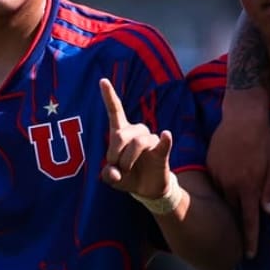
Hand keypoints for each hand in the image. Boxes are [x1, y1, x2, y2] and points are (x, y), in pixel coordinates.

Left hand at [99, 78, 173, 198]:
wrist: (148, 189)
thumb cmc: (128, 177)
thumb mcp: (113, 178)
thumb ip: (108, 175)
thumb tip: (114, 172)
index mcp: (122, 133)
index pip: (115, 111)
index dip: (109, 96)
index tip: (102, 80)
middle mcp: (137, 132)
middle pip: (122, 134)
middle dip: (114, 153)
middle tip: (115, 168)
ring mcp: (151, 140)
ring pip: (137, 143)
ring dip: (127, 160)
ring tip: (126, 171)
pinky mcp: (162, 151)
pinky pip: (163, 144)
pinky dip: (165, 140)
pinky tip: (166, 135)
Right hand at [206, 87, 269, 257]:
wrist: (242, 117)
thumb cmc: (264, 140)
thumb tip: (269, 212)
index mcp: (248, 187)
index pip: (249, 220)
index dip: (249, 239)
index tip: (249, 255)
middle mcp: (230, 185)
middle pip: (232, 212)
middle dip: (237, 224)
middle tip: (240, 234)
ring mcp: (217, 175)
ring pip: (222, 198)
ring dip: (229, 204)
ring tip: (235, 204)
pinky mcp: (210, 166)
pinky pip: (215, 183)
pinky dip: (222, 187)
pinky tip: (228, 180)